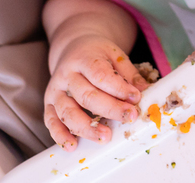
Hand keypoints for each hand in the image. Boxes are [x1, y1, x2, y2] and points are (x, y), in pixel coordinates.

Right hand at [44, 34, 149, 150]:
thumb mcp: (114, 55)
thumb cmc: (96, 55)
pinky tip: (72, 145)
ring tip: (105, 137)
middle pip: (86, 95)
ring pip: (68, 112)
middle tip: (129, 117)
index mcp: (84, 59)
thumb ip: (129, 74)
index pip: (101, 75)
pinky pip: (51, 122)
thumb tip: (146, 91)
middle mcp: (66, 75)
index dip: (119, 88)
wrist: (72, 48)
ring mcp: (55, 90)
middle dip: (110, 109)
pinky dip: (60, 135)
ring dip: (87, 127)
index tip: (136, 97)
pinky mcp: (48, 104)